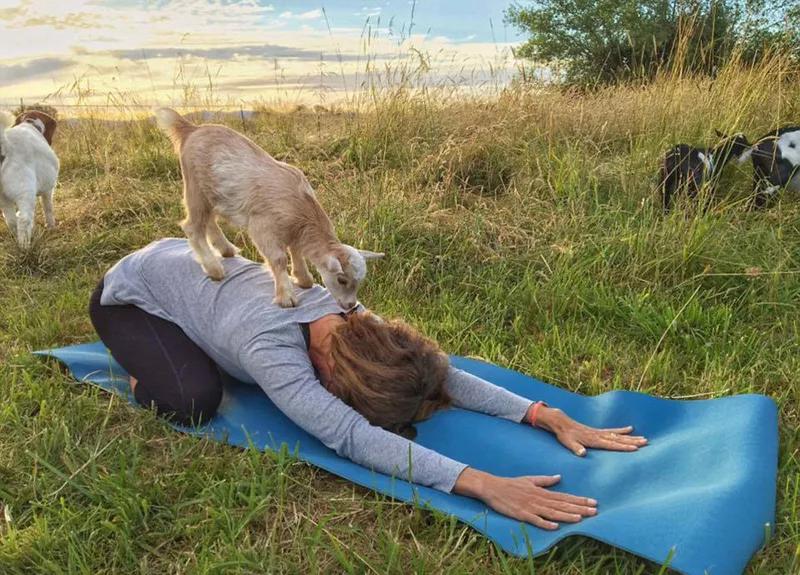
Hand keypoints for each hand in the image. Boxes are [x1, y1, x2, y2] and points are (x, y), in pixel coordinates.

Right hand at [453, 468, 596, 529]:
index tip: (594, 502)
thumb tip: (560, 477)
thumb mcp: (530, 479)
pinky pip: (535, 520)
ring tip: (581, 518)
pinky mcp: (521, 514)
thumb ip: (545, 480)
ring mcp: (531, 507)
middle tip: (595, 512)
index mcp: (542, 492)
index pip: (565, 497)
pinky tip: (555, 527)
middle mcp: (539, 499)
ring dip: (567, 516)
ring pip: (552, 513)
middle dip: (579, 508)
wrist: (492, 487)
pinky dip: (545, 523)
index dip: (580, 500)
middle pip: (562, 505)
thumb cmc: (511, 484)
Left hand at [533, 406, 647, 455]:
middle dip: (633, 442)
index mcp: (594, 440)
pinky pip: (612, 431)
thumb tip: (582, 454)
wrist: (561, 423)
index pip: (611, 444)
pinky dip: (622, 430)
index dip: (623, 447)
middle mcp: (599, 435)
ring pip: (618, 435)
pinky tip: (630, 428)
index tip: (635, 448)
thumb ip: (576, 448)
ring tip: (644, 438)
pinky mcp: (598, 431)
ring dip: (631, 437)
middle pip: (619, 439)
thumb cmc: (564, 435)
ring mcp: (599, 432)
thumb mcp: (568, 443)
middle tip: (646, 443)